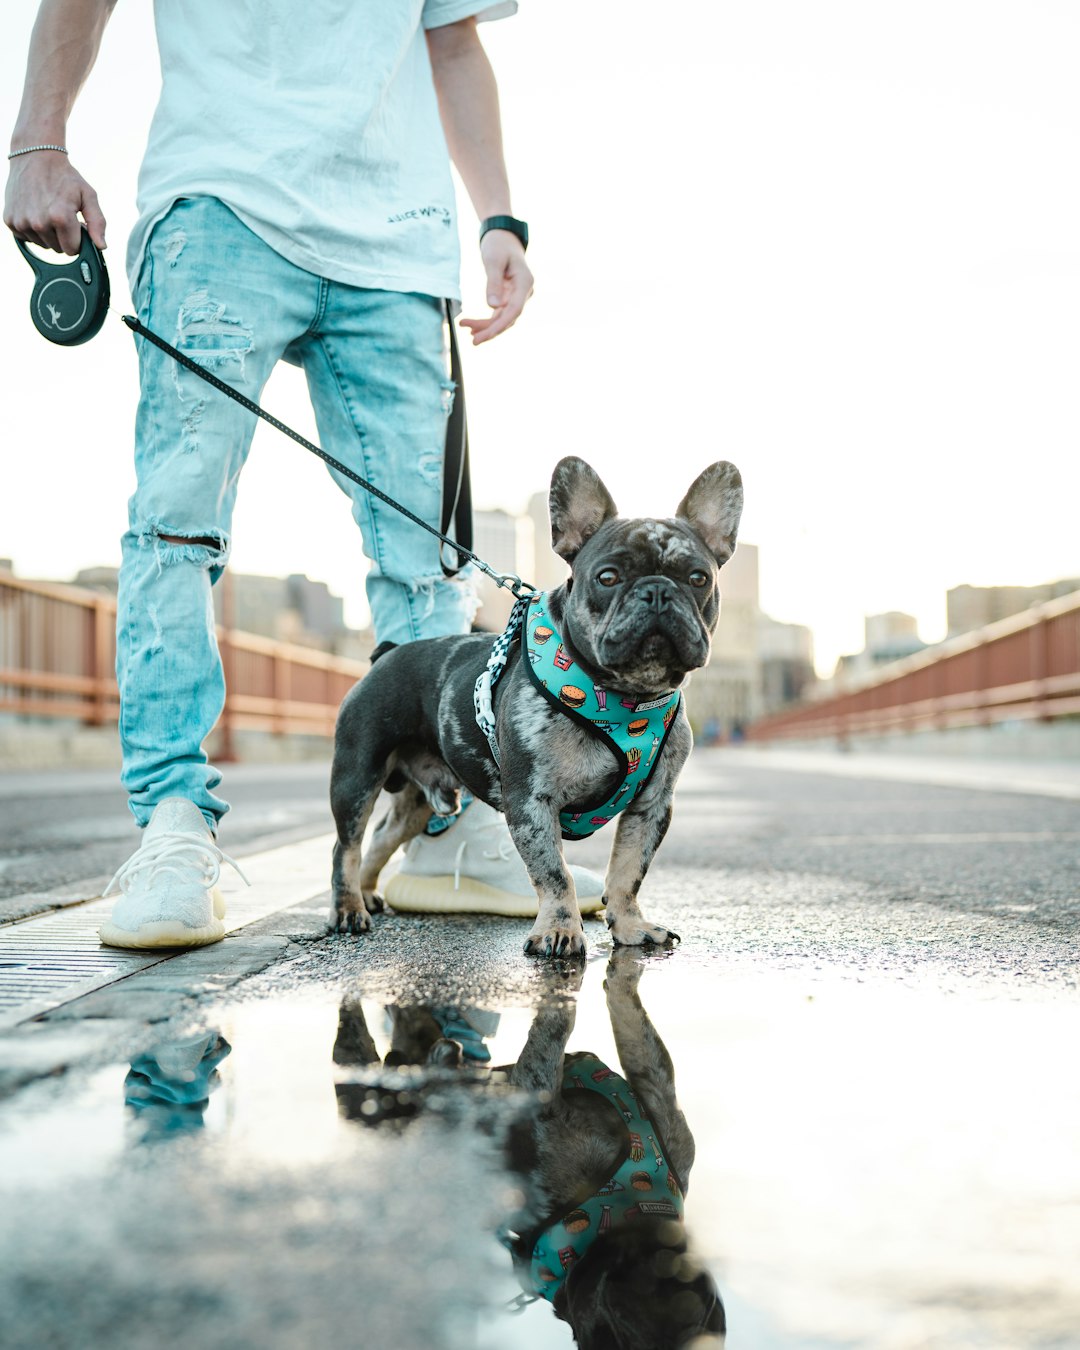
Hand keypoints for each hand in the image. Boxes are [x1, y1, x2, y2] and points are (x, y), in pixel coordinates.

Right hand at [4, 151, 105, 253]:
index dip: (78, 239)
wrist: (34, 156)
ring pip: (43, 245)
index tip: (76, 225)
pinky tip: (35, 211)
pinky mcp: (10, 221)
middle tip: (62, 215)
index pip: (73, 250)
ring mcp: (22, 222)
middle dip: (64, 236)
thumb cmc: (64, 176)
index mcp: (60, 217)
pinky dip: (33, 229)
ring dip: (48, 233)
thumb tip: (101, 246)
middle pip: (58, 249)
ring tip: (48, 210)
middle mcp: (39, 223)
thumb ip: (97, 222)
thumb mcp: (87, 195)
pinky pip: (28, 238)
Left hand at [459, 228, 532, 344]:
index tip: (484, 335)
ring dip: (485, 327)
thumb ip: (493, 282)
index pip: (515, 310)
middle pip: (509, 318)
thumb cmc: (498, 245)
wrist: (502, 237)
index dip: (500, 325)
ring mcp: (517, 297)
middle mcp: (524, 293)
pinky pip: (498, 314)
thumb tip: (492, 306)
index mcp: (525, 283)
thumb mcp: (493, 260)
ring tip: (465, 328)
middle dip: (490, 330)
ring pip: (502, 318)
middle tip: (473, 342)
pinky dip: (485, 321)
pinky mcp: (508, 298)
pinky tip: (471, 326)